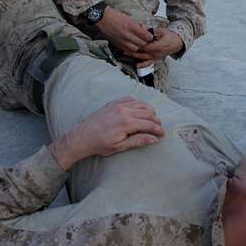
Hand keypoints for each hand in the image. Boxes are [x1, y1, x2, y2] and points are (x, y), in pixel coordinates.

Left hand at [49, 97, 164, 169]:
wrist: (82, 136)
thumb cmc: (100, 144)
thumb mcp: (120, 147)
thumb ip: (138, 141)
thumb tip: (154, 139)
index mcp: (126, 123)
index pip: (149, 124)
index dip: (158, 130)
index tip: (162, 134)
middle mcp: (124, 111)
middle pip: (148, 112)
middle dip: (156, 121)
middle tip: (158, 128)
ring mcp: (118, 105)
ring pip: (141, 104)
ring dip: (149, 111)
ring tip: (152, 120)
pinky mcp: (113, 103)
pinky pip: (131, 99)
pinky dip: (139, 104)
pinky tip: (140, 110)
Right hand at [97, 6, 153, 55]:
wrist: (103, 18)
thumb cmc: (115, 16)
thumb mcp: (129, 18)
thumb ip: (137, 26)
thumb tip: (144, 31)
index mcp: (131, 26)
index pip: (146, 36)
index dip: (150, 37)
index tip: (149, 36)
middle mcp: (127, 35)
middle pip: (142, 44)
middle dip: (145, 42)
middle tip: (145, 39)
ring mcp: (121, 40)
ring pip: (135, 49)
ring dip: (138, 47)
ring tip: (138, 42)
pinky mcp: (117, 44)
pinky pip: (127, 50)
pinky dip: (130, 49)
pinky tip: (131, 45)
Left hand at [131, 28, 183, 62]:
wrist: (177, 43)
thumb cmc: (169, 36)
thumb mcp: (162, 31)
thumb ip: (152, 30)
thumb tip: (143, 27)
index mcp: (158, 46)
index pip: (146, 46)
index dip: (138, 44)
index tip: (131, 41)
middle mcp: (157, 53)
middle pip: (142, 53)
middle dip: (133, 51)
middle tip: (124, 48)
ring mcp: (156, 57)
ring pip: (144, 58)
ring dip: (134, 56)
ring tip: (126, 53)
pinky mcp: (156, 59)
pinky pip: (148, 63)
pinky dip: (142, 64)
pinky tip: (136, 65)